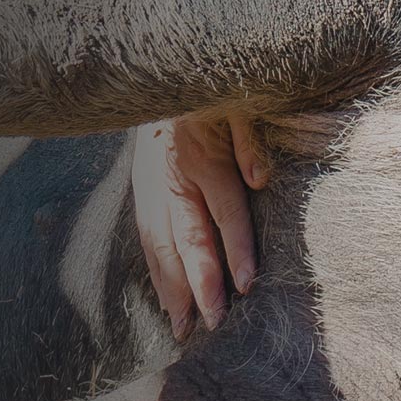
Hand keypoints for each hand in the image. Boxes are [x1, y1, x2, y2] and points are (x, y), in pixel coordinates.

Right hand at [131, 110, 269, 336]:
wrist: (160, 72)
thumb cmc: (213, 89)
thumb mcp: (239, 103)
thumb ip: (250, 140)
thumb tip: (260, 180)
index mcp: (202, 155)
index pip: (224, 210)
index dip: (235, 248)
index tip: (245, 285)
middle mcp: (172, 176)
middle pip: (188, 238)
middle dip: (200, 284)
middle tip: (213, 323)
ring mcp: (151, 185)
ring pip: (160, 245)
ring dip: (172, 289)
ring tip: (183, 327)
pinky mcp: (141, 189)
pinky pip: (147, 237)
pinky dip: (156, 271)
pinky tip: (165, 299)